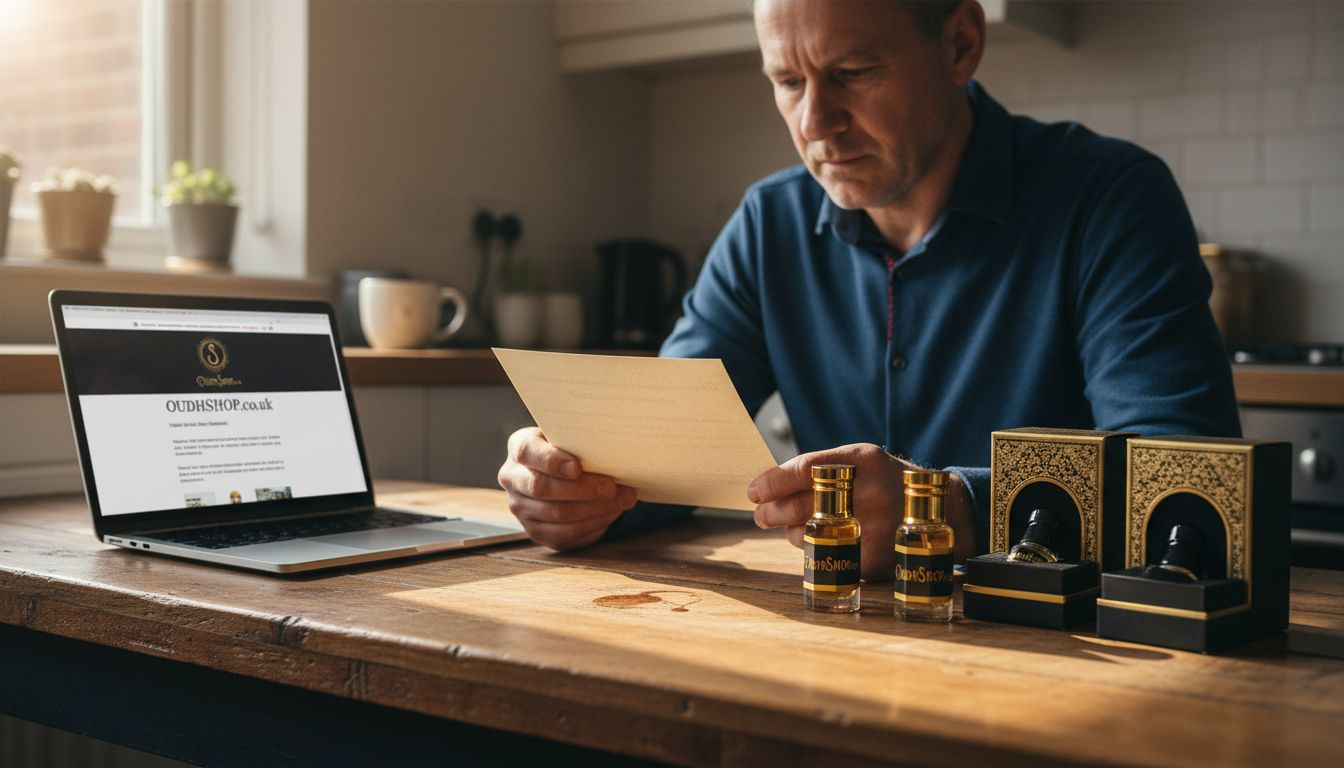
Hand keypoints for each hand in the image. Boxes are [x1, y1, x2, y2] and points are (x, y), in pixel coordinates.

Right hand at [497, 427, 636, 549]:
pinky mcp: (536, 531)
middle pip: (542, 488)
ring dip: (594, 509)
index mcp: (519, 447)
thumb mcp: (572, 438)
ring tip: (622, 501)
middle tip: (612, 487)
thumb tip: (613, 452)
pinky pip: (564, 534)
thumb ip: (582, 441)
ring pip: (556, 514)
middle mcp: (513, 478)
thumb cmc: (572, 450)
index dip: (551, 461)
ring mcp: (521, 508)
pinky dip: (592, 525)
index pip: (527, 451)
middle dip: (582, 489)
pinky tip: (610, 514)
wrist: (562, 473)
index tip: (577, 468)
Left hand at [747, 443, 975, 579]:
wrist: (941, 511)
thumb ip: (820, 469)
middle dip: (772, 512)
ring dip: (795, 532)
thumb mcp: (860, 461)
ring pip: (810, 535)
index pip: (805, 469)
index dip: (773, 482)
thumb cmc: (884, 481)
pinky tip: (828, 539)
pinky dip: (819, 550)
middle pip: (802, 506)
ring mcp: (874, 530)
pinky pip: (828, 558)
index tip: (753, 491)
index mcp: (862, 462)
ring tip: (805, 524)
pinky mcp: (873, 561)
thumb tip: (766, 487)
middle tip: (761, 515)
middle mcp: (870, 495)